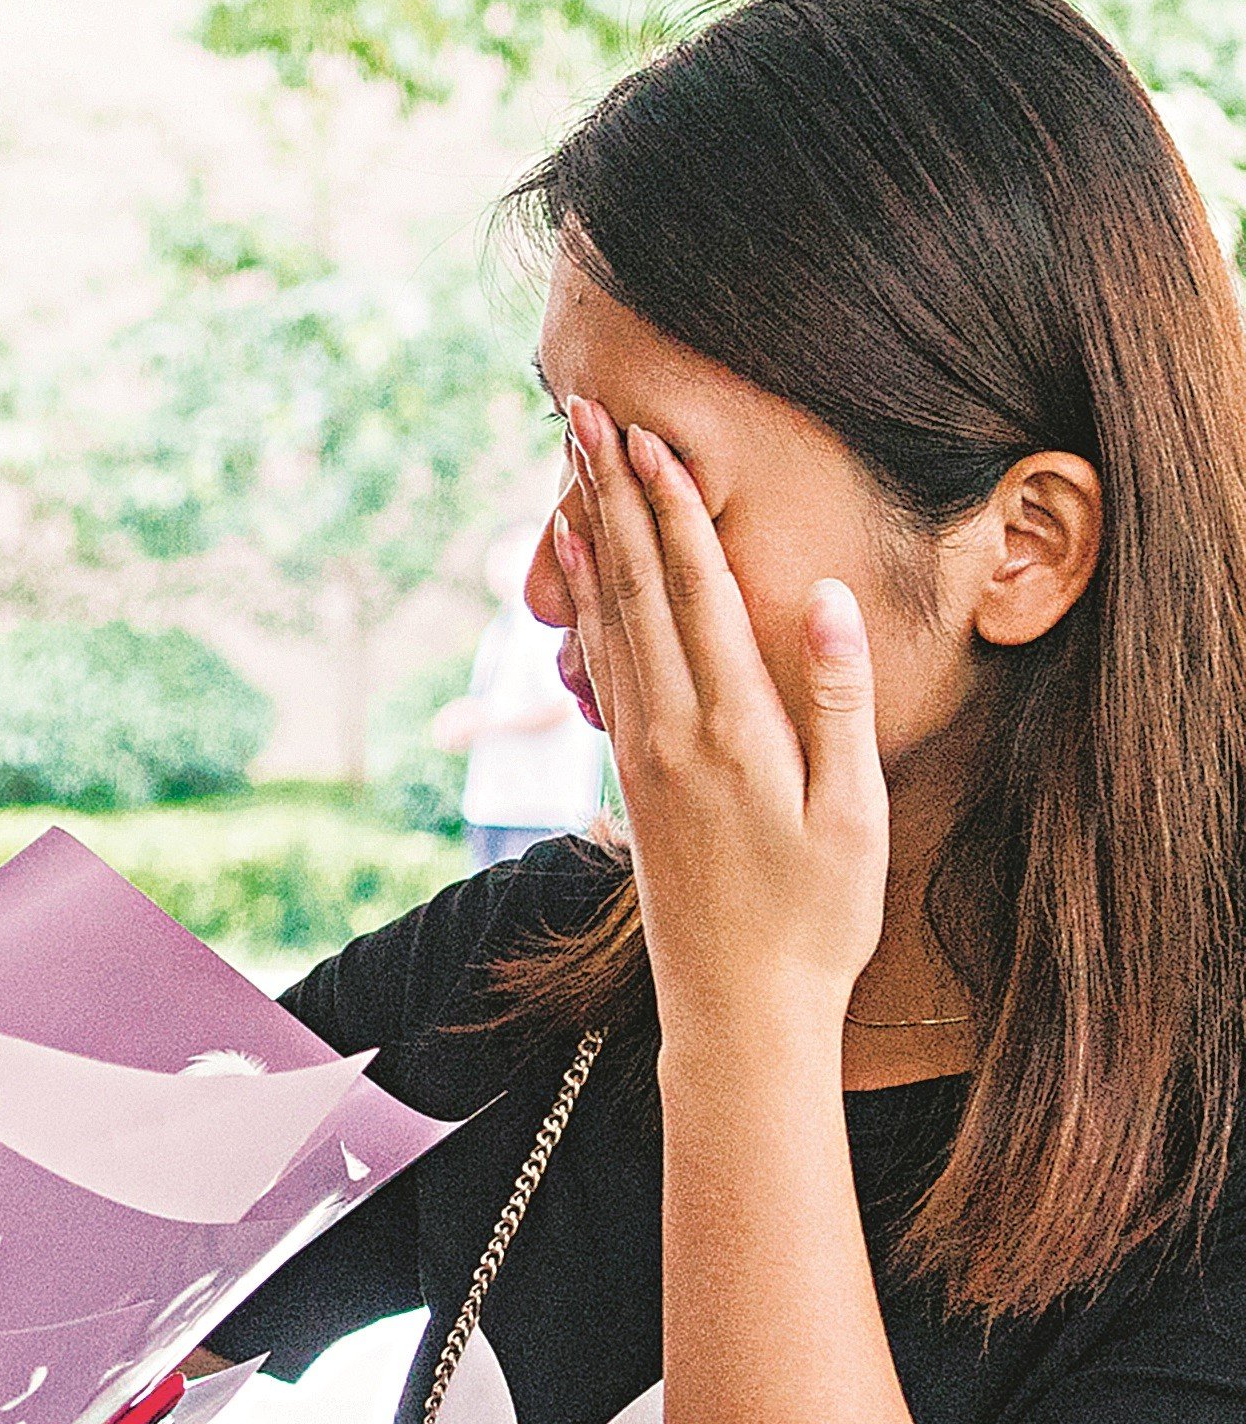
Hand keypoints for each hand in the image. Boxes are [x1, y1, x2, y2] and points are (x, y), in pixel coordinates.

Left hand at [560, 397, 885, 1037]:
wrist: (736, 1007)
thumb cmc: (817, 916)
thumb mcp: (853, 812)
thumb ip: (839, 701)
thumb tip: (829, 599)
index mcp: (734, 729)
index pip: (697, 591)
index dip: (670, 509)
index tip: (646, 438)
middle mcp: (673, 730)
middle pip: (634, 588)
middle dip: (608, 497)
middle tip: (579, 416)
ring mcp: (643, 753)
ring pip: (607, 621)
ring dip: (590, 540)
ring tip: (569, 470)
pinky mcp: (632, 778)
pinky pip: (603, 671)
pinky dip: (587, 610)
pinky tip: (577, 576)